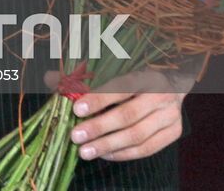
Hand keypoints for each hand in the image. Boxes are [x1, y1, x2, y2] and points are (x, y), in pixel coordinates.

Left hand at [66, 70, 191, 162]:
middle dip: (99, 128)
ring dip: (108, 146)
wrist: (174, 84)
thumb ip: (83, 76)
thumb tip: (50, 78)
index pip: (120, 88)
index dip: (98, 99)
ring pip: (137, 136)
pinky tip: (105, 154)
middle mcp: (161, 95)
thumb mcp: (113, 70)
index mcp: (144, 75)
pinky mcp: (173, 132)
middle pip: (128, 115)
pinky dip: (123, 154)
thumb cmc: (135, 77)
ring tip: (85, 151)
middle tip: (76, 136)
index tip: (76, 109)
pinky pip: (147, 149)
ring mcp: (170, 116)